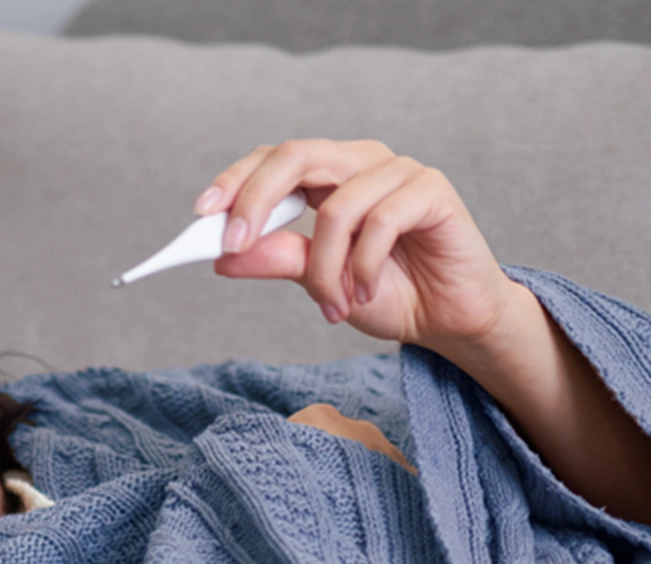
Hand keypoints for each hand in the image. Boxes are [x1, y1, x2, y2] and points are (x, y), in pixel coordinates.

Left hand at [196, 140, 526, 354]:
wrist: (449, 321)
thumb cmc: (387, 294)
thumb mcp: (319, 282)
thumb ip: (277, 260)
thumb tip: (223, 255)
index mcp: (331, 175)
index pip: (274, 159)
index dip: (236, 181)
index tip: (201, 214)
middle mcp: (362, 162)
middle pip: (296, 156)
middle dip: (256, 200)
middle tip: (235, 245)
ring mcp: (399, 171)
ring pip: (337, 207)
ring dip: (325, 269)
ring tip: (333, 307)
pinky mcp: (432, 190)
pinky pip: (381, 221)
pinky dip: (363, 267)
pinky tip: (365, 294)